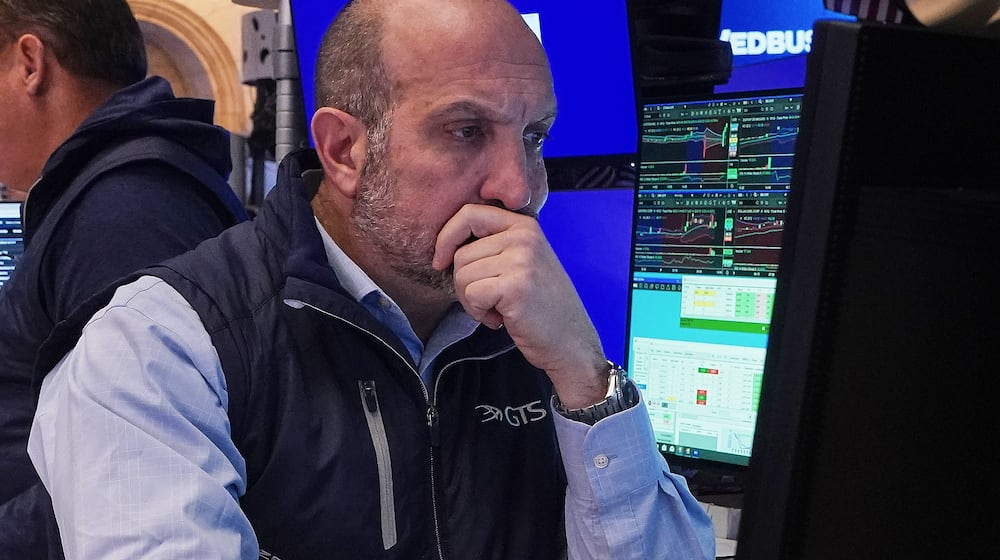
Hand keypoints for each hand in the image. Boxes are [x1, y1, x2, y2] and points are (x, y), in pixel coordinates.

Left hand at [433, 204, 608, 407]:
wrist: (569, 340)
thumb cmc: (539, 305)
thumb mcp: (522, 261)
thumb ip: (493, 244)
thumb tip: (445, 243)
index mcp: (523, 225)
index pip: (469, 213)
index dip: (446, 237)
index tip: (441, 261)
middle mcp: (524, 237)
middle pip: (461, 253)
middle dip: (464, 284)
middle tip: (488, 301)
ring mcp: (522, 260)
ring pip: (462, 275)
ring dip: (471, 301)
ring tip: (497, 309)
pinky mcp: (516, 286)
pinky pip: (472, 294)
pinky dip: (478, 312)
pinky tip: (500, 319)